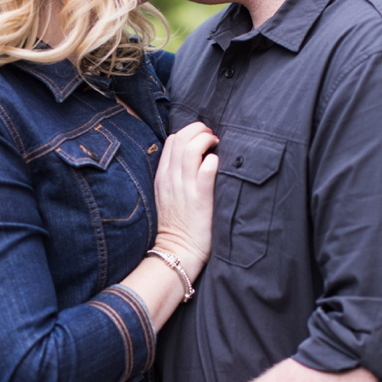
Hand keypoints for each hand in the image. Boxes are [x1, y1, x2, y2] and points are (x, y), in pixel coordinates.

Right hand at [154, 123, 217, 275]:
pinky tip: (219, 164)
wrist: (177, 251)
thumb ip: (175, 175)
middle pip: (182, 138)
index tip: (203, 137)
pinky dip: (214, 161)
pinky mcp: (200, 199)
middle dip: (200, 130)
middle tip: (212, 136)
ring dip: (207, 140)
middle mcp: (171, 178)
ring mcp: (185, 187)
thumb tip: (194, 157)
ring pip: (192, 149)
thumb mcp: (167, 195)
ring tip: (217, 144)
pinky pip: (207, 170)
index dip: (189, 132)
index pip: (172, 140)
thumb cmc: (177, 224)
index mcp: (163, 176)